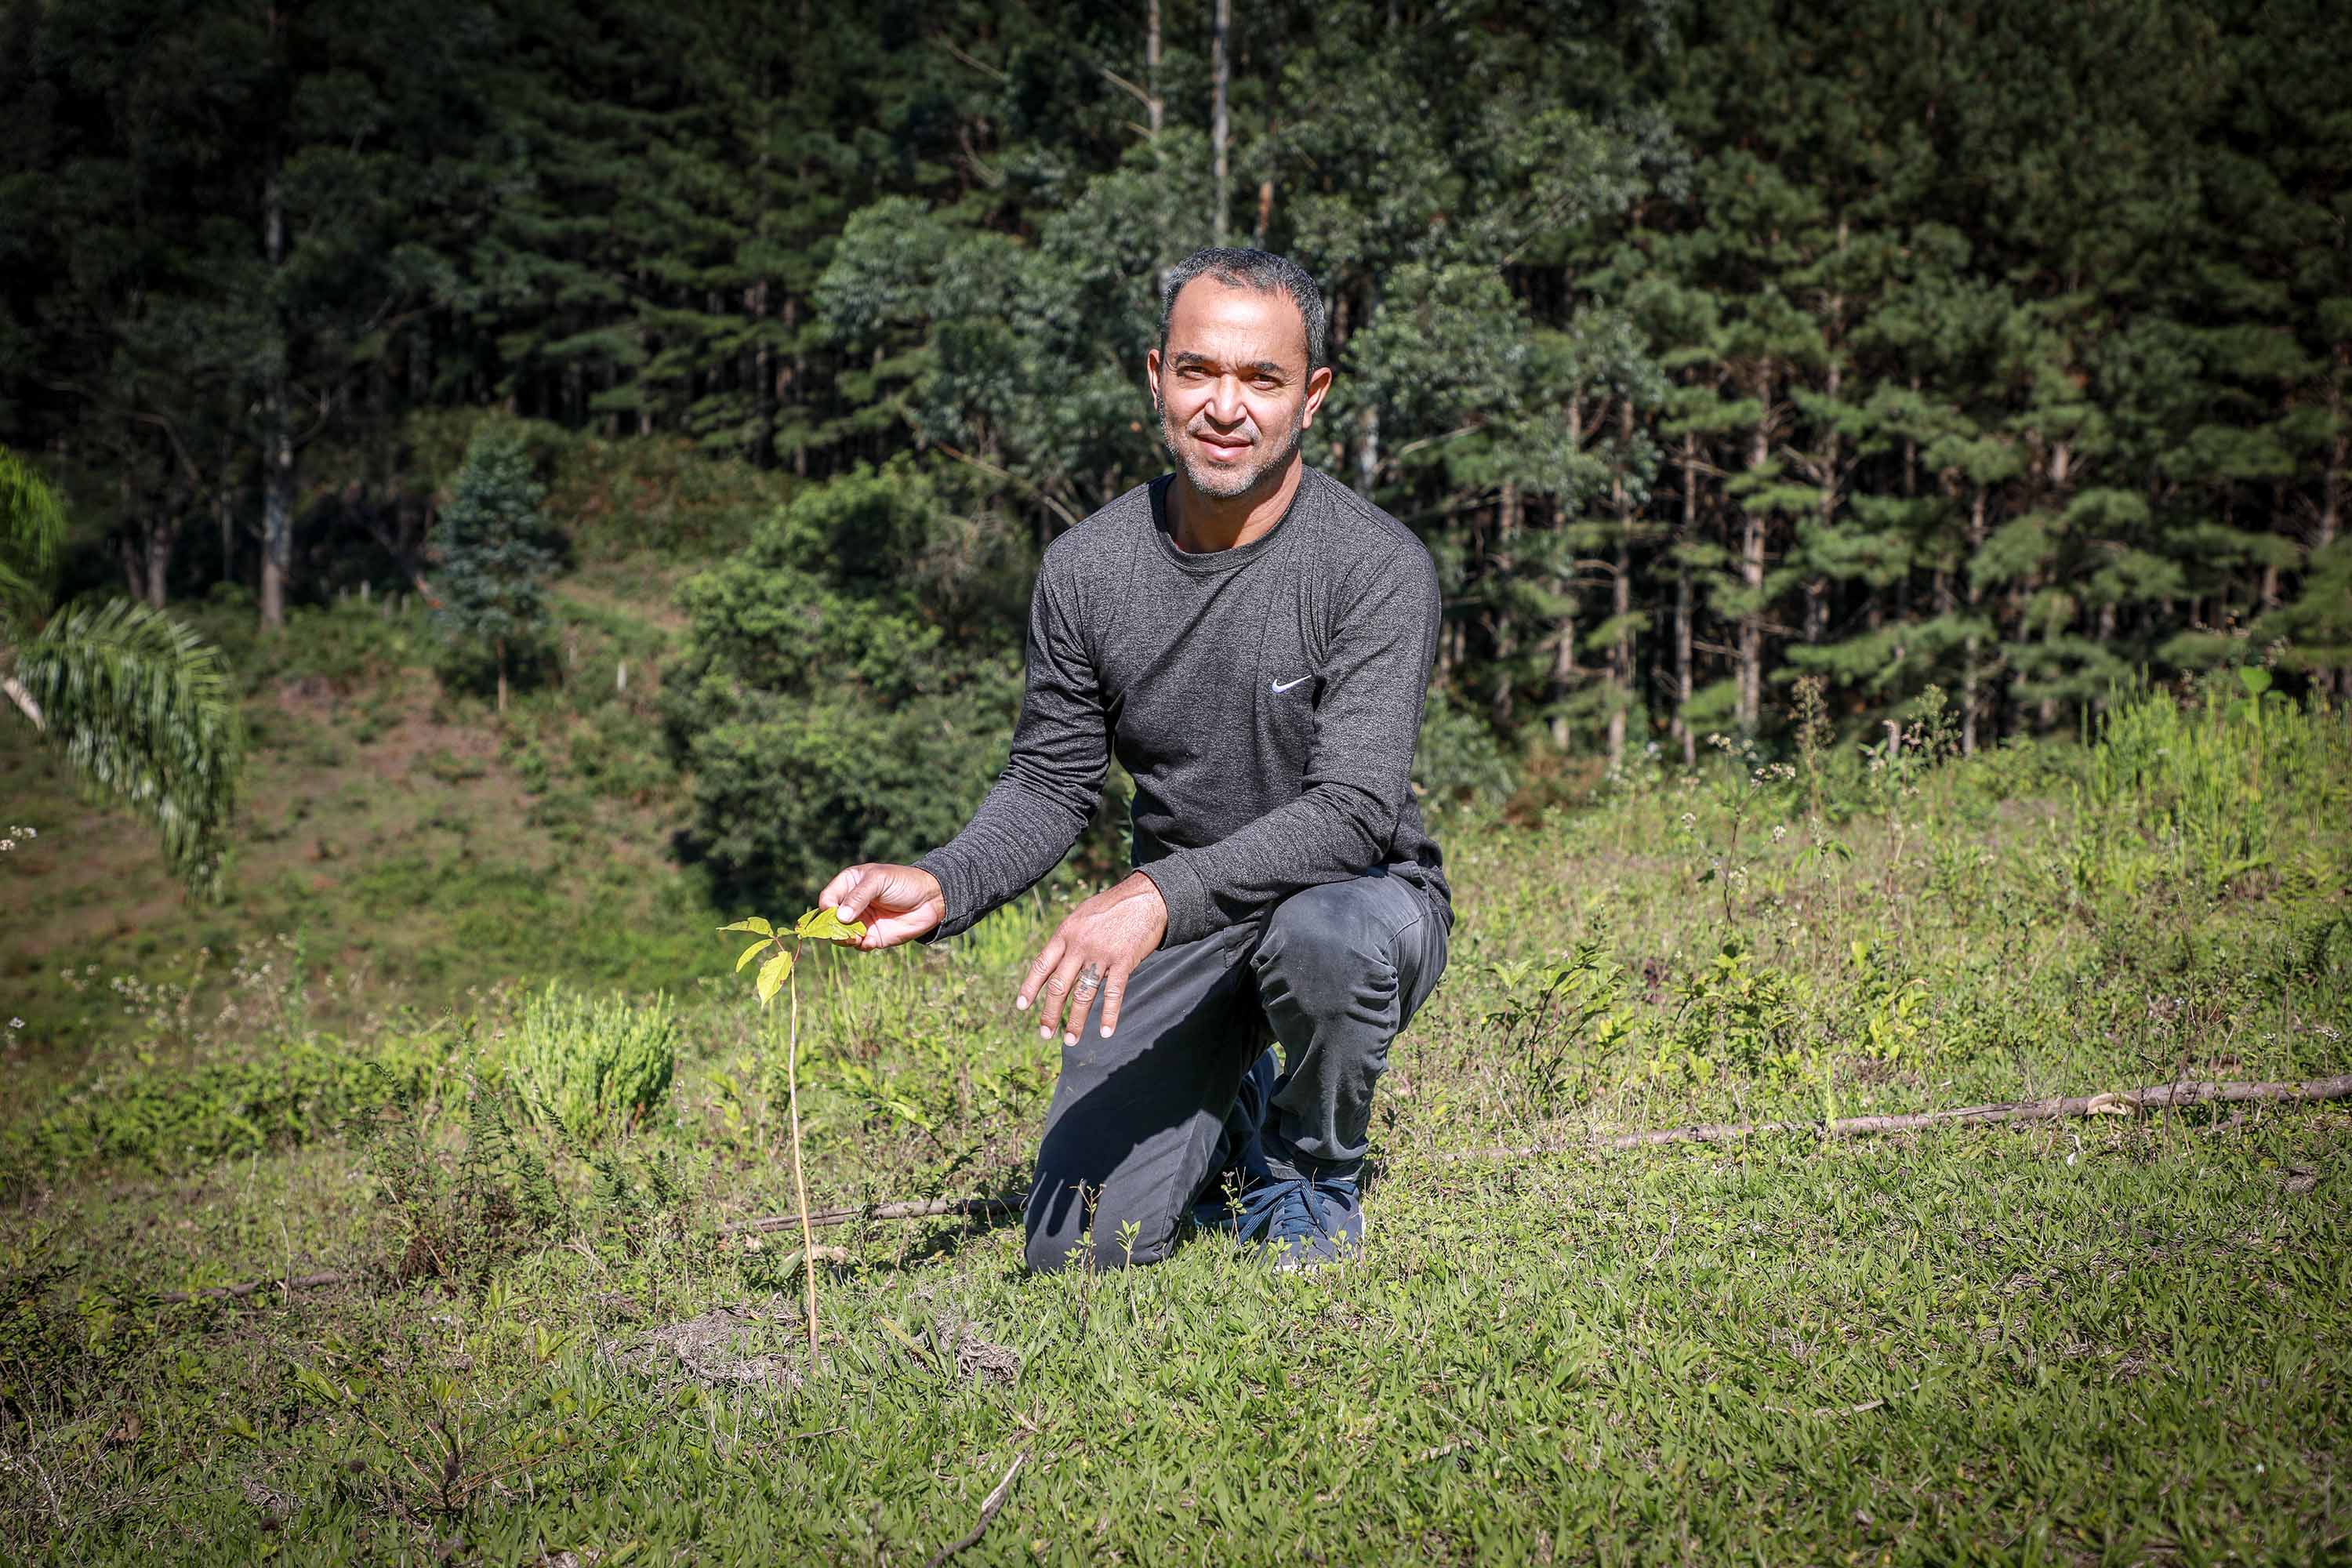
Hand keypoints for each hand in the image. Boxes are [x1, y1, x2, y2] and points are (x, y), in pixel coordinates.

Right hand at [818, 863, 945, 950]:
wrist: (931, 899)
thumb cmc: (904, 882)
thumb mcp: (879, 881)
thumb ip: (858, 897)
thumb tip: (840, 917)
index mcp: (848, 884)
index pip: (827, 899)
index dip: (827, 909)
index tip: (835, 915)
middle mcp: (851, 904)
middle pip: (830, 921)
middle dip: (834, 928)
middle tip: (844, 932)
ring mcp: (861, 921)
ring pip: (841, 936)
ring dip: (846, 939)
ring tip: (857, 937)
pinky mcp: (873, 936)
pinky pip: (859, 945)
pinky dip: (861, 946)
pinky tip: (871, 942)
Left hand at [1018, 872, 1166, 1043]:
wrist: (1145, 897)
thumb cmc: (1112, 907)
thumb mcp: (1082, 915)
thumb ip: (1069, 938)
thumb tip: (1056, 961)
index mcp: (1065, 933)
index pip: (1042, 965)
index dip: (1030, 987)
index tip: (1022, 1007)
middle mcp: (1079, 945)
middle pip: (1059, 985)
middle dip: (1050, 1013)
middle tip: (1044, 1034)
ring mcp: (1101, 954)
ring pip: (1083, 994)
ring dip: (1075, 1021)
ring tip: (1070, 1040)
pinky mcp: (1123, 960)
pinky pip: (1113, 993)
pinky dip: (1109, 1015)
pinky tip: (1105, 1032)